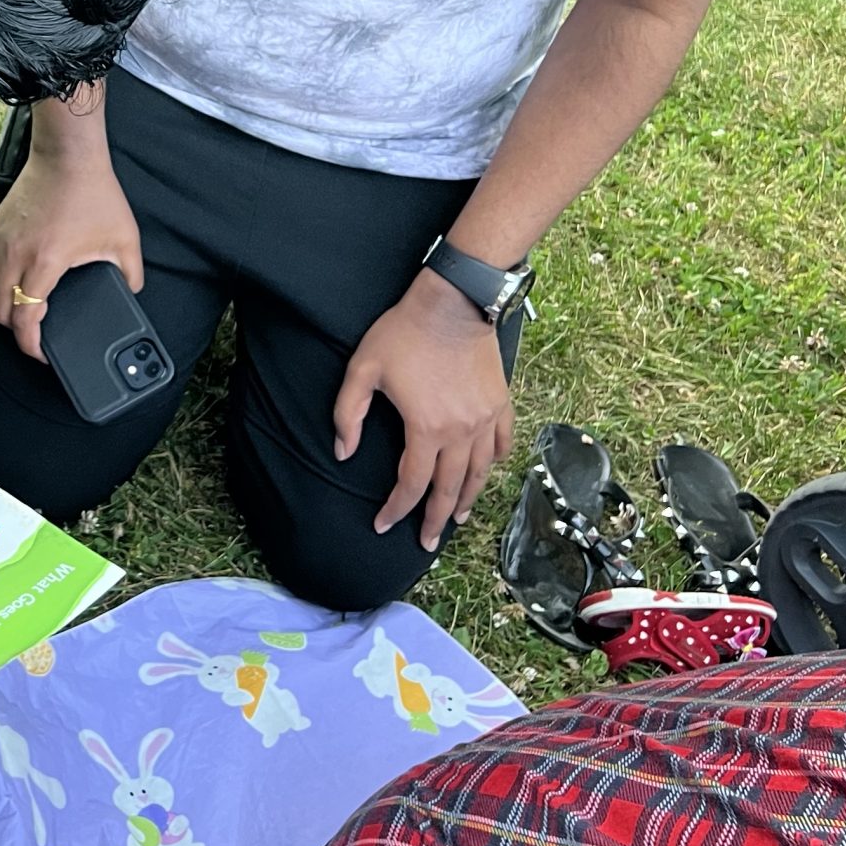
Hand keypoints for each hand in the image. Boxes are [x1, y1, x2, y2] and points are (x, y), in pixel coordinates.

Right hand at [0, 146, 143, 363]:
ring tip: (16, 305)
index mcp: (46, 263)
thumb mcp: (124, 239)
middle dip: (16, 328)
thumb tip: (132, 292)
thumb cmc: (94, 193)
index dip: (30, 345)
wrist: (68, 156)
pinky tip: (0, 278)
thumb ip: (131, 273)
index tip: (41, 352)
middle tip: (33, 329)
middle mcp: (15, 256)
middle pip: (0, 312)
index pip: (24, 320)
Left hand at [333, 272, 515, 551]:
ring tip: (455, 518)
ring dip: (466, 499)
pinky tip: (485, 472)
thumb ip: (348, 415)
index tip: (382, 524)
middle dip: (434, 520)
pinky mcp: (500, 403)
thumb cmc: (404, 333)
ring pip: (479, 473)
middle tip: (427, 543)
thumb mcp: (362, 370)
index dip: (395, 509)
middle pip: (447, 489)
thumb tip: (344, 453)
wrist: (452, 302)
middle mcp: (461, 432)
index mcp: (426, 429)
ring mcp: (486, 419)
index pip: (410, 484)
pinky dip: (493, 463)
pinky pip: (501, 443)